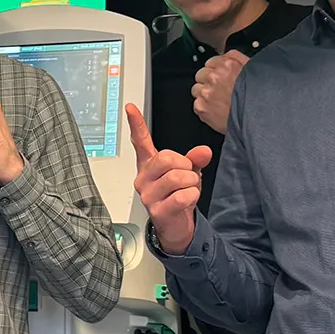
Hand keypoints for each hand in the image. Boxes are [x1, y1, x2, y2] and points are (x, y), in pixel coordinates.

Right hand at [126, 104, 209, 253]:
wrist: (175, 226)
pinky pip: (182, 196)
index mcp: (148, 165)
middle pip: (166, 158)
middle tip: (187, 176)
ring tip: (188, 189)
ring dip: (191, 182)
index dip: (136, 124)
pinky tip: (188, 200)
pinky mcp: (157, 211)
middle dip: (185, 166)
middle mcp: (143, 179)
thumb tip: (204, 152)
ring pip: (177, 177)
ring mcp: (148, 195)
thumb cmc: (177, 196)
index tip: (130, 108)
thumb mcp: (188, 173)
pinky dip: (192, 196)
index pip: (140, 142)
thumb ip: (194, 159)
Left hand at [191, 49, 249, 134]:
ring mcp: (206, 92)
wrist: (255, 120)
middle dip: (208, 81)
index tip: (220, 77)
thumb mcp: (252, 69)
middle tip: (219, 91)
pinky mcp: (201, 106)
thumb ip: (236, 58)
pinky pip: (196, 104)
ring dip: (204, 94)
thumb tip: (225, 55)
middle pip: (201, 74)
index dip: (215, 70)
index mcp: (228, 65)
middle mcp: (215, 77)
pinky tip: (216, 110)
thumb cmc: (257, 97)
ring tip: (217, 102)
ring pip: (196, 89)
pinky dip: (204, 108)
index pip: (211, 62)